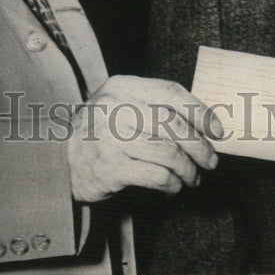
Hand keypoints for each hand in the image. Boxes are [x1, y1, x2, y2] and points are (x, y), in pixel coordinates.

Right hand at [66, 75, 222, 202]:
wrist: (57, 161)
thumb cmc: (99, 133)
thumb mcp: (119, 105)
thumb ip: (152, 106)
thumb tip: (203, 122)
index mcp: (122, 86)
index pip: (170, 92)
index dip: (199, 111)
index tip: (217, 129)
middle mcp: (115, 107)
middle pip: (173, 125)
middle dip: (200, 146)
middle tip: (211, 160)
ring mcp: (110, 137)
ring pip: (169, 153)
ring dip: (188, 170)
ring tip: (193, 178)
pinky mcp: (110, 167)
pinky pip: (156, 176)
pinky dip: (172, 185)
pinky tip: (173, 188)